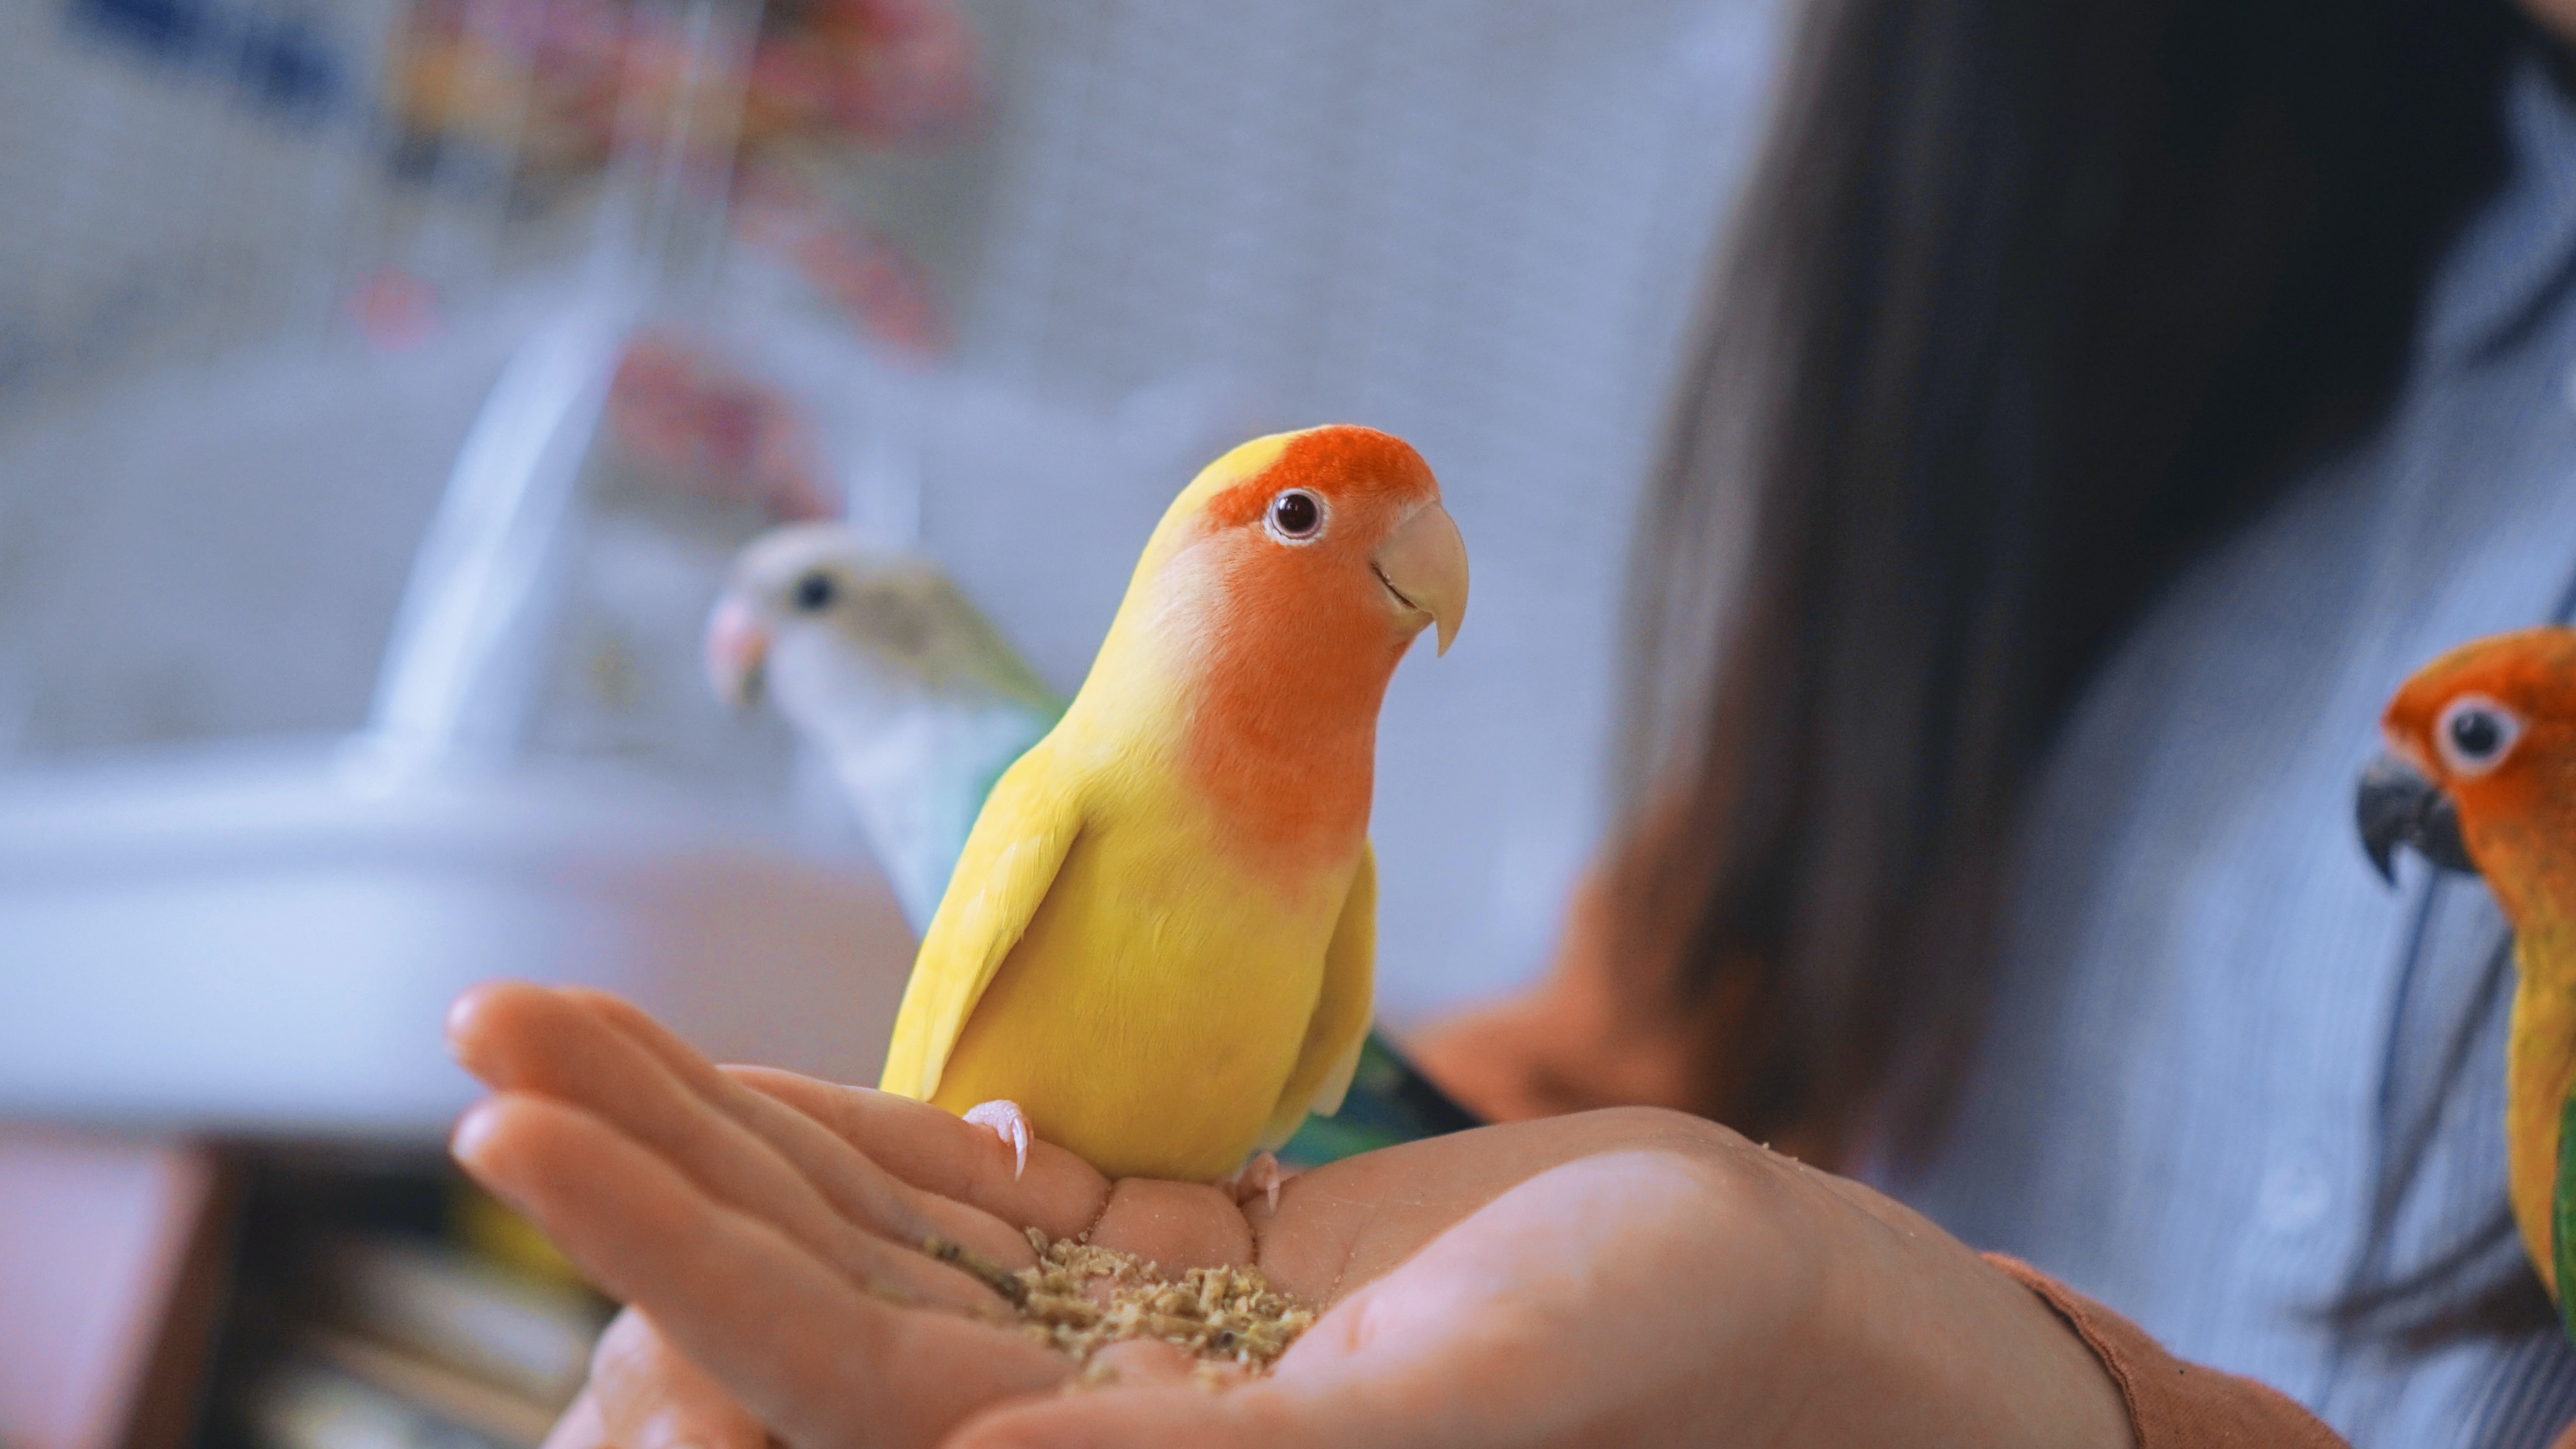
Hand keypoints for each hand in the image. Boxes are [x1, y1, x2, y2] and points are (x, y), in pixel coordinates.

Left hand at [446, 984, 2130, 1447]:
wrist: (1767, 1311)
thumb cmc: (1658, 1358)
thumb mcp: (1454, 1398)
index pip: (838, 1377)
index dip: (671, 1251)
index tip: (512, 1128)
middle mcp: (1090, 1437)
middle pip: (810, 1296)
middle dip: (644, 1163)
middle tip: (479, 1023)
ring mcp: (1121, 1343)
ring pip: (872, 1228)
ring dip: (713, 1121)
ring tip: (544, 1014)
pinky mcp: (1173, 1258)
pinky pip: (974, 1189)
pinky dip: (855, 1120)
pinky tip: (735, 1069)